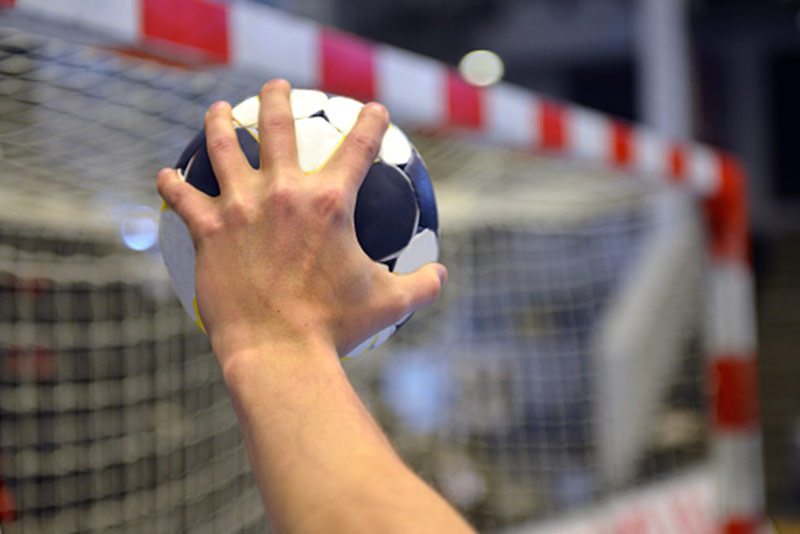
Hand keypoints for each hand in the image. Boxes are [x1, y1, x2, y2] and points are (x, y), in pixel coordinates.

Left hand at [157, 79, 445, 364]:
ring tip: (217, 110)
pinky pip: (184, 197)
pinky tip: (166, 175)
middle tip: (275, 85)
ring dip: (218, 123)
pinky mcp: (208, 231)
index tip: (374, 108)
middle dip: (276, 97)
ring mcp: (240, 208)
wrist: (278, 352)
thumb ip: (421, 286)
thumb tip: (443, 276)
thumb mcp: (388, 304)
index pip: (358, 146)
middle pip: (276, 126)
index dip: (370, 121)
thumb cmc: (335, 327)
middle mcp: (283, 192)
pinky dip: (173, 184)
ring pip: (222, 148)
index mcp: (329, 202)